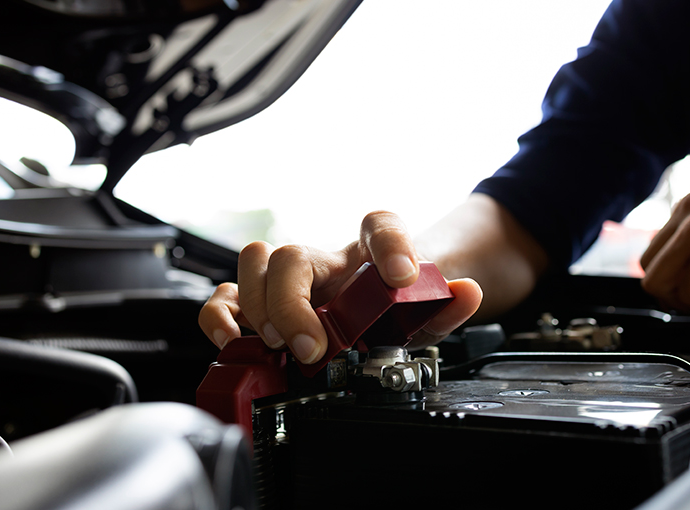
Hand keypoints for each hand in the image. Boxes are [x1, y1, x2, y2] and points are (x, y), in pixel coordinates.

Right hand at [198, 211, 482, 362]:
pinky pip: (229, 294)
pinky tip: (236, 340)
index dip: (390, 244)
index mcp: (371, 253)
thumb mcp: (431, 307)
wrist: (386, 297)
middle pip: (295, 253)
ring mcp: (294, 278)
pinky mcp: (267, 301)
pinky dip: (222, 315)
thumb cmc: (402, 299)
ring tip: (280, 343)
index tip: (403, 275)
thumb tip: (467, 291)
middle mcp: (328, 259)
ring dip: (261, 306)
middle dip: (294, 304)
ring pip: (255, 261)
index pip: (378, 223)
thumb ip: (451, 302)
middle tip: (314, 346)